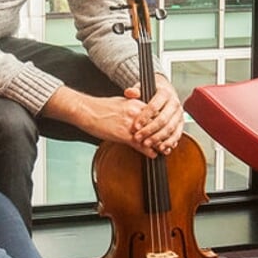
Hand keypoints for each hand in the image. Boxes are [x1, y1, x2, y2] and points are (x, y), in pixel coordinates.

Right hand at [43, 85, 167, 155]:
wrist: (87, 111)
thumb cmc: (101, 107)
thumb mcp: (122, 102)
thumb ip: (134, 108)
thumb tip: (142, 116)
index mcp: (137, 103)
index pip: (157, 114)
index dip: (164, 124)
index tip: (168, 130)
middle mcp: (137, 113)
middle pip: (158, 125)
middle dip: (164, 135)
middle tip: (169, 142)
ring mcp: (131, 124)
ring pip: (151, 136)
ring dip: (159, 145)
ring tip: (163, 150)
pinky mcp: (124, 135)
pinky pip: (141, 145)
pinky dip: (149, 151)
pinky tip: (152, 154)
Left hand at [124, 75, 184, 156]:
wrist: (166, 92)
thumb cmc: (152, 92)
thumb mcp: (143, 88)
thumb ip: (135, 91)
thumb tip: (130, 92)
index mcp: (165, 93)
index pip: (154, 106)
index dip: (144, 117)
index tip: (135, 126)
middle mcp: (174, 103)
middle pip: (162, 119)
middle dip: (150, 130)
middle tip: (138, 138)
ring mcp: (179, 113)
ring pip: (170, 127)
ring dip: (158, 138)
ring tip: (147, 144)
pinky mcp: (182, 123)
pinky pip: (177, 134)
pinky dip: (170, 142)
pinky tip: (162, 148)